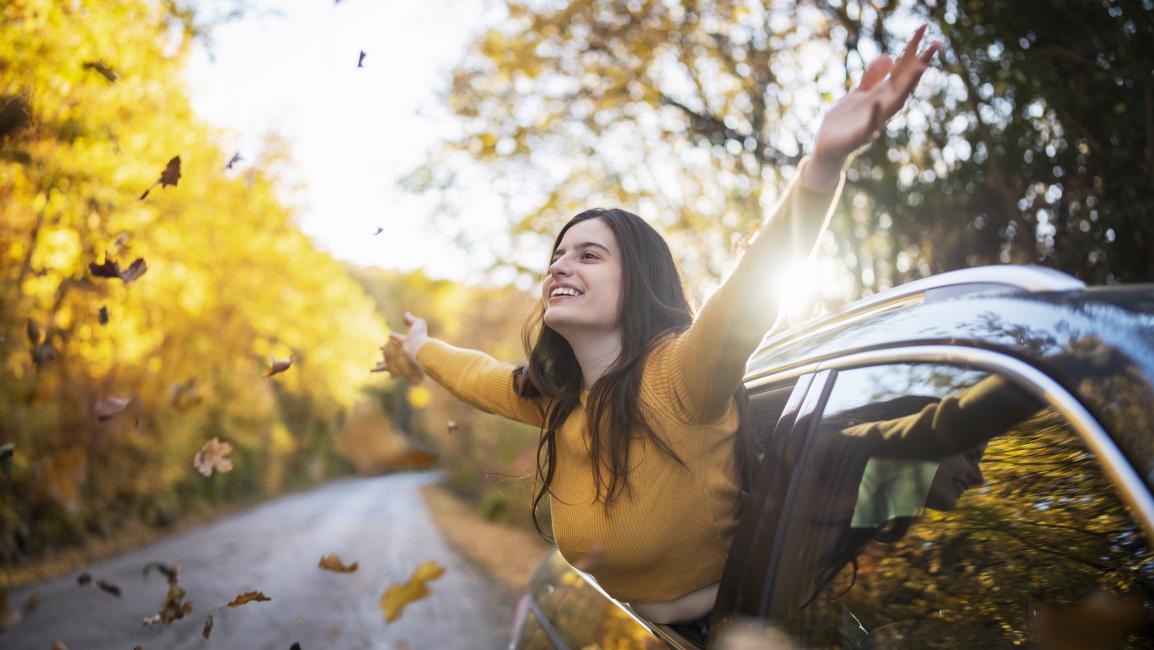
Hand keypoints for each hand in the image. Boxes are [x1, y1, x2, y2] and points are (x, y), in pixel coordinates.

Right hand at [374, 311, 428, 381]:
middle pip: (393, 350)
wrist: (421, 351)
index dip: (394, 336)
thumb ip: (412, 319)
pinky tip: (372, 370)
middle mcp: (403, 351)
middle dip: (387, 349)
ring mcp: (399, 359)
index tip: (390, 335)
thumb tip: (406, 313)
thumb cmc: (420, 337)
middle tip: (380, 348)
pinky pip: (386, 368)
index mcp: (408, 341)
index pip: (399, 338)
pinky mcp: (396, 366)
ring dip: (382, 361)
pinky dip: (378, 369)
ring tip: (376, 363)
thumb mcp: (417, 324)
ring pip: (389, 361)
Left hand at [806, 23, 941, 188]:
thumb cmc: (845, 120)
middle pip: (905, 82)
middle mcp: (884, 105)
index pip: (902, 69)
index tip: (925, 28)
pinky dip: (874, 114)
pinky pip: (870, 124)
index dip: (913, 49)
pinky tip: (877, 102)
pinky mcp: (861, 135)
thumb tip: (889, 57)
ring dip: (907, 86)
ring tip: (919, 67)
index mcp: (883, 94)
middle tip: (936, 43)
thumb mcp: (858, 92)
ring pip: (895, 103)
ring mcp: (875, 120)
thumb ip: (872, 77)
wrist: (828, 145)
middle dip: (921, 63)